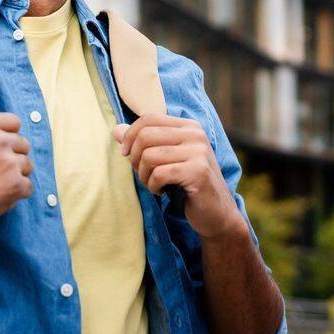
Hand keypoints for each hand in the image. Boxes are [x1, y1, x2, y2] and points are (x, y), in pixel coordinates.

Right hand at [0, 112, 32, 238]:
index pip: (13, 123)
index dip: (9, 136)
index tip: (3, 148)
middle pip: (23, 145)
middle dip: (13, 157)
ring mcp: (9, 162)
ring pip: (27, 166)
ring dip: (16, 176)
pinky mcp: (14, 185)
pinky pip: (28, 187)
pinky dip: (17, 194)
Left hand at [113, 115, 245, 240]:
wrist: (216, 213)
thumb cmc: (188, 185)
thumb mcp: (165, 160)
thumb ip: (142, 143)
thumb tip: (116, 130)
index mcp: (189, 126)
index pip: (149, 119)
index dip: (130, 135)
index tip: (126, 154)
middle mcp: (196, 134)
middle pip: (145, 136)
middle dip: (136, 159)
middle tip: (144, 175)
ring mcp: (199, 152)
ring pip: (149, 156)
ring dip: (144, 176)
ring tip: (154, 184)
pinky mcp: (198, 171)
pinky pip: (159, 174)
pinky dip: (154, 186)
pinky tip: (163, 192)